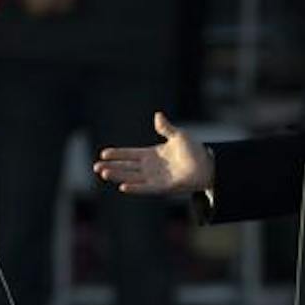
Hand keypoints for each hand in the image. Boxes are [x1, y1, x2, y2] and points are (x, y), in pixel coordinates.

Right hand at [95, 111, 215, 194]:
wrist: (208, 166)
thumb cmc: (194, 151)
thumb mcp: (179, 136)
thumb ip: (166, 128)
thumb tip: (157, 115)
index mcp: (152, 155)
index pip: (130, 154)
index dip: (117, 154)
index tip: (103, 154)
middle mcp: (151, 168)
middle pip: (126, 167)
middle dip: (111, 167)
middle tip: (96, 167)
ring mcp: (156, 178)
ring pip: (132, 177)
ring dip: (118, 176)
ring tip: (104, 174)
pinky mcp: (163, 187)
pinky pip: (146, 188)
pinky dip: (135, 188)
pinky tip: (123, 186)